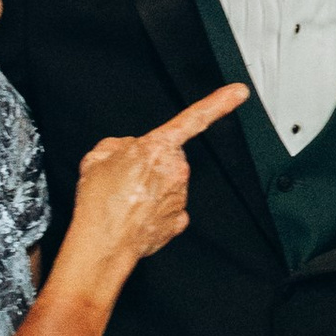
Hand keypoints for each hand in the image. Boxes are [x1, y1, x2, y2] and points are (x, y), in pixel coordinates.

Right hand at [68, 84, 250, 275]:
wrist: (103, 242)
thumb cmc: (100, 202)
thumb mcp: (96, 158)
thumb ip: (117, 146)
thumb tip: (127, 152)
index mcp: (157, 147)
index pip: (194, 118)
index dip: (219, 103)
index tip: (239, 93)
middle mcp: (175, 170)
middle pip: (167, 158)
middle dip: (149, 165)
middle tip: (123, 180)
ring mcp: (180, 197)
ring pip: (166, 184)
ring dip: (149, 189)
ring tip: (124, 200)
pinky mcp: (179, 220)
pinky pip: (167, 209)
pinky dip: (152, 212)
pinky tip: (135, 216)